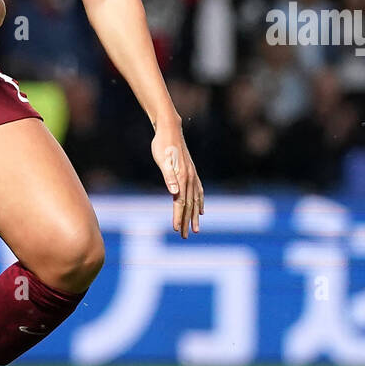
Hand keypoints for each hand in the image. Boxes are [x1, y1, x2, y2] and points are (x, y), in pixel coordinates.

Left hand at [151, 118, 203, 239]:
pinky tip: (202, 210)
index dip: (179, 216)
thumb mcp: (162, 160)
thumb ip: (169, 177)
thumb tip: (174, 193)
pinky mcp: (191, 172)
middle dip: (187, 221)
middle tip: (185, 236)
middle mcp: (190, 178)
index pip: (180, 202)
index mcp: (182, 177)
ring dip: (195, 215)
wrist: (169, 129)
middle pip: (189, 204)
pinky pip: (198, 191)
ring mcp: (192, 175)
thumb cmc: (162, 144)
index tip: (177, 229)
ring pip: (195, 200)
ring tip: (195, 228)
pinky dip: (200, 202)